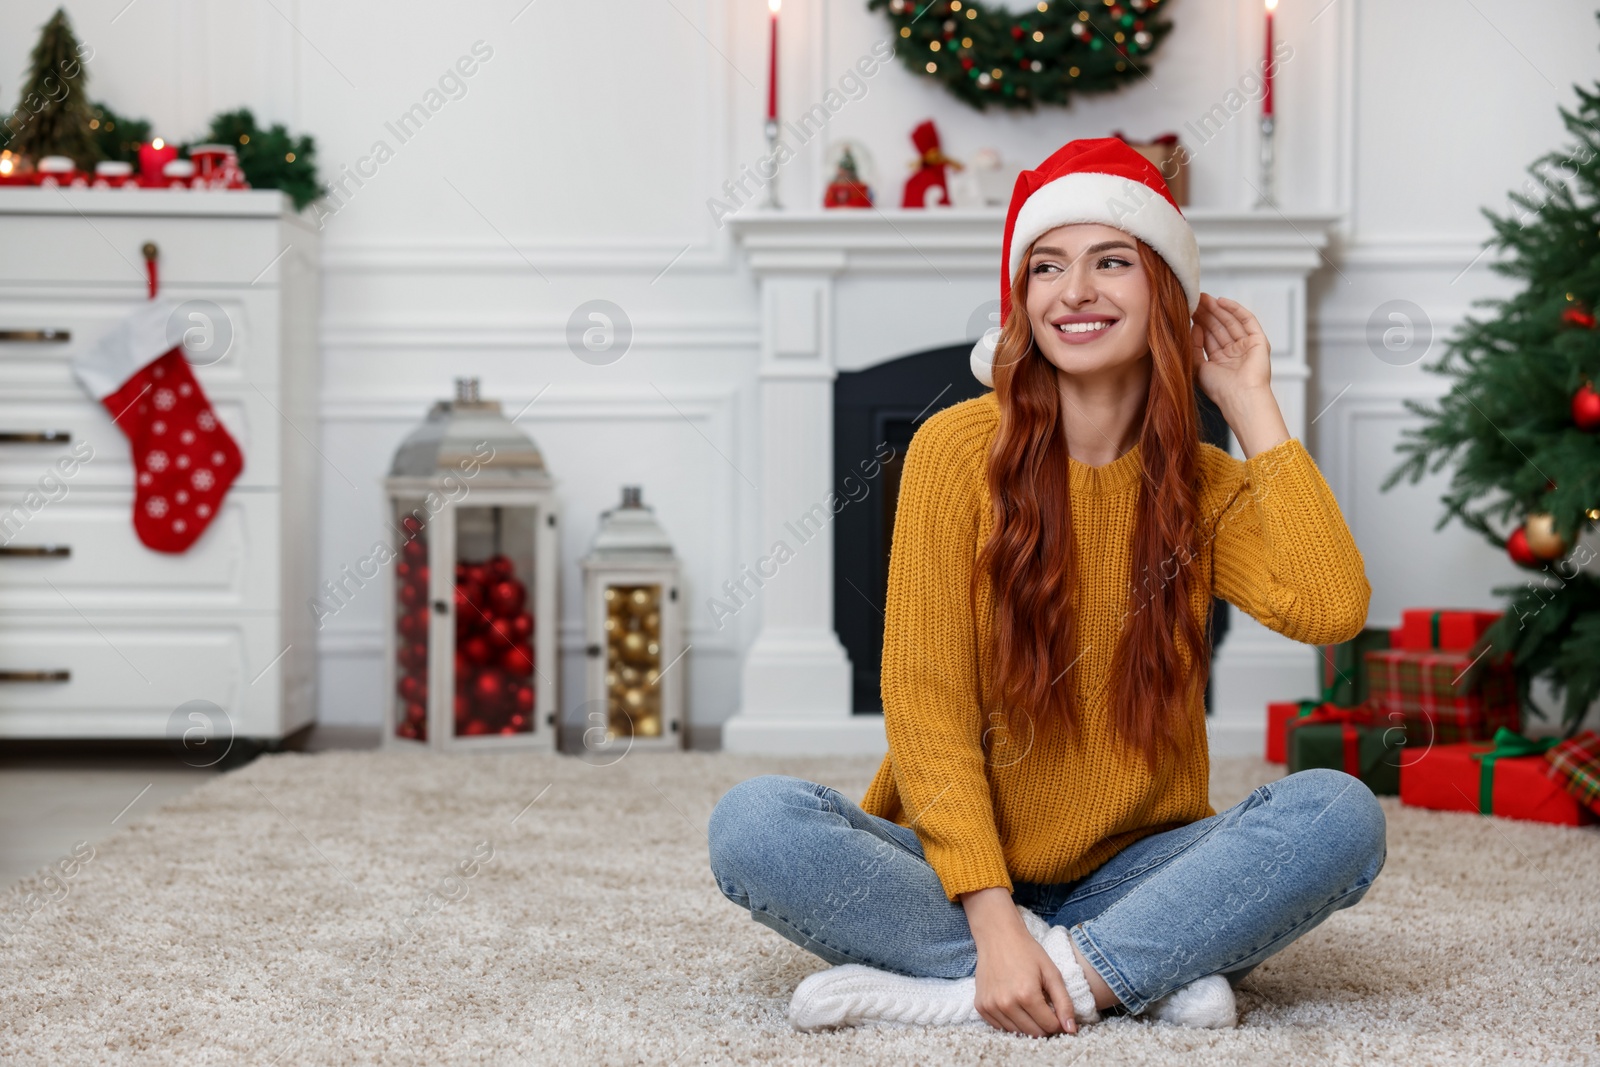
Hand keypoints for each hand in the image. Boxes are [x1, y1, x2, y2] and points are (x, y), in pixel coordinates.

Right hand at [961, 887, 1074, 1036]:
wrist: (997, 936)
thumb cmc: (1027, 951)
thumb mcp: (1051, 973)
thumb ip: (1064, 1002)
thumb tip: (1071, 1030)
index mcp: (1026, 994)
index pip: (1050, 1026)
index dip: (1058, 1023)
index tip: (1058, 1013)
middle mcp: (1006, 1004)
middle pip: (1034, 1033)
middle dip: (1044, 1026)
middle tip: (1045, 1011)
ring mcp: (991, 1006)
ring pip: (1016, 1033)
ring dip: (1027, 1026)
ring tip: (1030, 1007)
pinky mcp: (981, 1006)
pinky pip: (1000, 1027)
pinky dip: (1011, 1023)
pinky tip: (1015, 1007)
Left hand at [1190, 293, 1289, 457]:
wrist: (1240, 396)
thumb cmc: (1220, 390)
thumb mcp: (1198, 368)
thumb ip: (1194, 348)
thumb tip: (1193, 328)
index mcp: (1221, 362)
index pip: (1209, 337)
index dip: (1199, 323)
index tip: (1187, 311)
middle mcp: (1235, 353)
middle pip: (1219, 327)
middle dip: (1207, 313)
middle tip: (1194, 299)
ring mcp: (1247, 347)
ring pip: (1231, 322)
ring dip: (1217, 309)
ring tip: (1204, 298)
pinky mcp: (1259, 341)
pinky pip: (1247, 320)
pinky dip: (1235, 309)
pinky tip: (1222, 301)